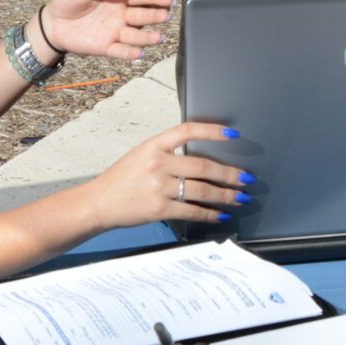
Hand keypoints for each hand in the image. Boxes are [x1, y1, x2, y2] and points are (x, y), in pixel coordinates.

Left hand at [39, 0, 173, 60]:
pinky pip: (120, 50)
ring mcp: (115, 32)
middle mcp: (120, 15)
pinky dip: (130, 53)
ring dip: (147, 37)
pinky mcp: (106, 47)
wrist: (53, 24)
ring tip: (158, 38)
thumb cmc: (68, 2)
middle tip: (167, 15)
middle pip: (142, 15)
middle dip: (155, 15)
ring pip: (135, 35)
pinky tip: (139, 54)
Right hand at [83, 124, 250, 230]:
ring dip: (226, 195)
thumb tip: (202, 160)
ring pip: (202, 190)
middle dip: (230, 174)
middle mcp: (158, 163)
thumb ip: (167, 153)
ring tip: (240, 197)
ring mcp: (159, 187)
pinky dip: (210, 214)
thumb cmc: (121, 179)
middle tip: (246, 177)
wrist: (98, 203)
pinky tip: (221, 214)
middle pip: (203, 166)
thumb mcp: (141, 155)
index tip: (233, 135)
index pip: (187, 130)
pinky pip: (192, 211)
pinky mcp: (159, 209)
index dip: (212, 131)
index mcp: (154, 145)